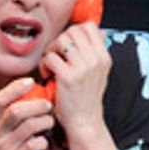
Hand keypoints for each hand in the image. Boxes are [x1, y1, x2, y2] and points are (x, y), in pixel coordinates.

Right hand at [0, 77, 55, 149]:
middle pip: (17, 110)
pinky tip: (43, 142)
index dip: (15, 88)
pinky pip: (33, 146)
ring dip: (44, 121)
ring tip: (49, 122)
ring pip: (29, 126)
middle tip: (47, 104)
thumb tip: (14, 107)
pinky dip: (42, 141)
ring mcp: (5, 148)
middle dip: (36, 104)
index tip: (30, 81)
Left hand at [41, 24, 118, 149]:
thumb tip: (97, 29)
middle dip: (60, 41)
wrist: (84, 122)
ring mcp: (83, 68)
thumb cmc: (86, 97)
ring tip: (52, 65)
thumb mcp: (98, 73)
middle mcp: (96, 60)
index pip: (89, 27)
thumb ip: (95, 52)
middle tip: (57, 56)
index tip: (67, 46)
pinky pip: (50, 57)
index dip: (74, 31)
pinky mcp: (68, 77)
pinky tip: (47, 75)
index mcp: (104, 57)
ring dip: (51, 51)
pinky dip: (44, 65)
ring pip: (61, 40)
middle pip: (72, 31)